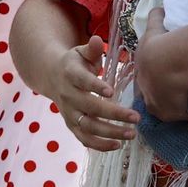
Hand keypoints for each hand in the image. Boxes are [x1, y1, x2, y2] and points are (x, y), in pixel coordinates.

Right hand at [48, 34, 140, 151]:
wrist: (51, 77)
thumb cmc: (74, 63)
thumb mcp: (81, 52)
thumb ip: (92, 49)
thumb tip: (98, 40)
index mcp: (70, 74)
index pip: (82, 81)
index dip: (95, 86)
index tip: (112, 91)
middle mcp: (68, 96)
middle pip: (90, 107)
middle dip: (113, 114)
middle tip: (136, 118)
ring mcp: (69, 113)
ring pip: (88, 126)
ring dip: (109, 132)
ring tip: (131, 134)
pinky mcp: (71, 125)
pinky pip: (83, 139)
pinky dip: (99, 145)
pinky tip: (117, 146)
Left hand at [135, 8, 187, 121]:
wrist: (168, 64)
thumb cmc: (160, 45)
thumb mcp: (155, 28)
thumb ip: (156, 18)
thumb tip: (160, 7)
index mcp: (141, 72)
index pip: (143, 79)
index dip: (152, 77)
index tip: (162, 74)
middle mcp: (145, 91)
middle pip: (151, 96)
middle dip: (160, 93)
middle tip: (175, 88)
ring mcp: (157, 105)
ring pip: (164, 107)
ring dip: (173, 104)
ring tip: (187, 98)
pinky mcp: (171, 114)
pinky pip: (180, 114)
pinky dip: (187, 111)